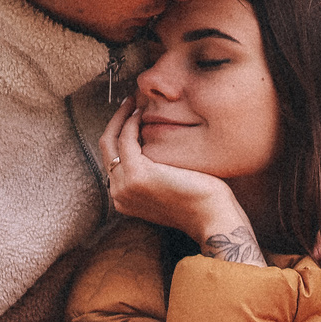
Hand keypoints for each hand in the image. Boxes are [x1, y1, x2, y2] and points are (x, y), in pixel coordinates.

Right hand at [100, 99, 247, 246]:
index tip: (130, 116)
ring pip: (111, 141)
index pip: (113, 159)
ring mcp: (124, 185)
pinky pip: (126, 139)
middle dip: (115, 122)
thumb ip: (154, 172)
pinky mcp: (136, 174)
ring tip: (133, 103)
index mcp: (124, 198)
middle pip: (107, 148)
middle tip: (128, 103)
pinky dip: (131, 123)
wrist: (213, 218)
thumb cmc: (201, 201)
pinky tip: (142, 113)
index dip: (118, 135)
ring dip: (121, 118)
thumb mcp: (169, 186)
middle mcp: (118, 194)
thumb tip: (153, 148)